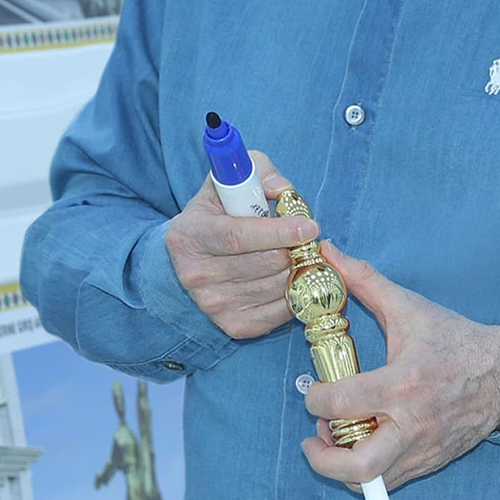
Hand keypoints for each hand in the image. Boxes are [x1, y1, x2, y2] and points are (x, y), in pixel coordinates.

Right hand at [165, 153, 318, 338]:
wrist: (195, 257)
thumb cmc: (220, 212)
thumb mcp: (230, 182)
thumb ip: (258, 172)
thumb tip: (282, 190)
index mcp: (189, 235)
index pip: (238, 237)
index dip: (278, 232)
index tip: (310, 226)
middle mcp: (195, 274)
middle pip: (265, 263)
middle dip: (295, 248)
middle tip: (307, 237)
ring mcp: (213, 305)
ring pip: (277, 286)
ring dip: (298, 269)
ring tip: (298, 254)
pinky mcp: (234, 326)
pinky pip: (281, 310)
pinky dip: (296, 292)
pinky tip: (291, 276)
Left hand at [300, 243, 499, 491]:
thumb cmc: (455, 341)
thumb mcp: (409, 307)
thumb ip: (364, 280)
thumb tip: (329, 253)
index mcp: (403, 383)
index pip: (341, 404)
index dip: (315, 400)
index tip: (315, 391)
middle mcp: (412, 424)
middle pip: (359, 466)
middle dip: (323, 459)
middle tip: (316, 437)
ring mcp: (422, 449)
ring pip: (372, 482)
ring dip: (344, 467)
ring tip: (338, 440)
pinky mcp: (429, 462)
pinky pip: (390, 482)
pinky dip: (369, 471)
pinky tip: (364, 444)